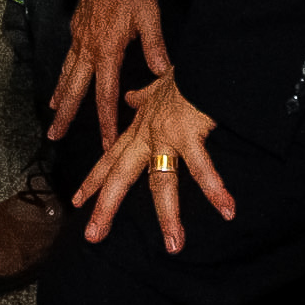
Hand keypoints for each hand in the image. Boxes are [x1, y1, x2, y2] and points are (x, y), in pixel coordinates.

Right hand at [48, 0, 171, 151]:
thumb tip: (163, 73)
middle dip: (65, 115)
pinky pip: (67, 60)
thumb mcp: (149, 16)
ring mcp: (79, 40)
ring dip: (59, 98)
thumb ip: (154, 46)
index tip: (106, 142)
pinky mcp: (76, 31)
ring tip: (52, 115)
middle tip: (54, 136)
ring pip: (66, 76)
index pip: (105, 96)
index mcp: (107, 51)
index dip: (106, 122)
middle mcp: (88, 50)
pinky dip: (61, 76)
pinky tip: (60, 84)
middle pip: (74, 90)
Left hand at [70, 71, 233, 252]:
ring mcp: (166, 136)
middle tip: (92, 237)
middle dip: (105, 207)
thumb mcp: (156, 85)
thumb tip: (131, 96)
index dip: (93, 181)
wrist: (198, 59)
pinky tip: (227, 209)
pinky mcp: (189, 134)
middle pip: (120, 177)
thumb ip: (142, 96)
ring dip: (168, 216)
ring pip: (160, 182)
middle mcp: (147, 135)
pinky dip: (215, 189)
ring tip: (174, 244)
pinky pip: (201, 168)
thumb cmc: (182, 73)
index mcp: (140, 128)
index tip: (77, 202)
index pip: (110, 159)